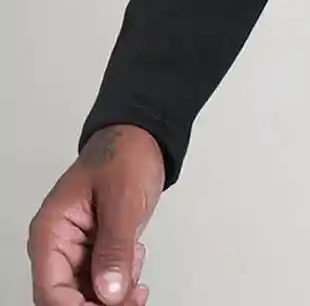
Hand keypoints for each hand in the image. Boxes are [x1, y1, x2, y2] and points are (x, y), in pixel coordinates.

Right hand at [28, 124, 164, 305]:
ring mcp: (75, 251)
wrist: (141, 137)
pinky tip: (137, 268)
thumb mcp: (123, 199)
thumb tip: (109, 292)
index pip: (52, 291)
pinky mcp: (94, 252)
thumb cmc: (125, 155)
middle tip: (133, 301)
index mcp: (51, 231)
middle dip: (100, 305)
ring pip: (86, 295)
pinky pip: (100, 283)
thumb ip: (115, 247)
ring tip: (139, 282)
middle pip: (67, 298)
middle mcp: (57, 246)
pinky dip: (120, 284)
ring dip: (112, 297)